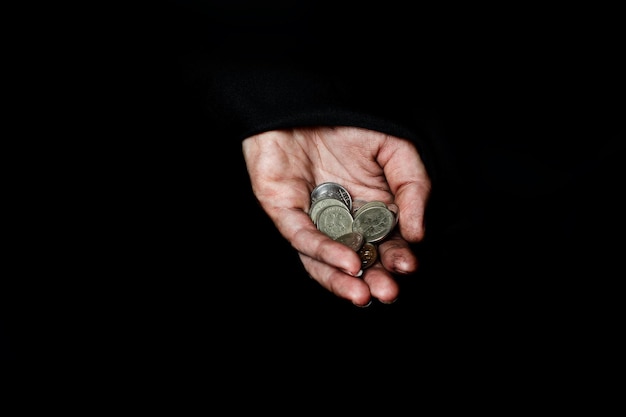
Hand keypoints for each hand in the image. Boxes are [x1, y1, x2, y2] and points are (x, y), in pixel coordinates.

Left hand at [242, 126, 430, 305]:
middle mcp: (339, 219)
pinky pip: (302, 236)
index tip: (408, 267)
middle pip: (355, 259)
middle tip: (388, 292)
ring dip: (345, 280)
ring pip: (324, 260)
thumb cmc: (350, 121)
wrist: (306, 94)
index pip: (384, 243)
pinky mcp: (283, 210)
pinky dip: (324, 251)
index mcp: (367, 208)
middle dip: (373, 279)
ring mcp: (310, 217)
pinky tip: (346, 262)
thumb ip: (412, 189)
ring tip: (364, 295)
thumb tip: (418, 234)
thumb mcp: (396, 151)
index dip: (396, 258)